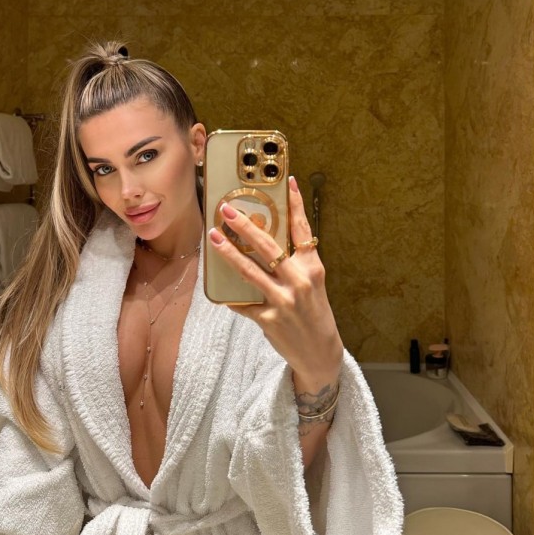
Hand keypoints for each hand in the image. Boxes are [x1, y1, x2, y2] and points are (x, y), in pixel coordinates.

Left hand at [208, 176, 342, 393]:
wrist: (320, 354)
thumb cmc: (315, 314)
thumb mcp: (313, 285)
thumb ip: (295, 264)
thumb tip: (266, 242)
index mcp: (313, 269)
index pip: (302, 230)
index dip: (295, 204)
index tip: (287, 181)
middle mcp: (299, 282)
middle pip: (268, 247)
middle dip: (245, 225)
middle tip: (226, 209)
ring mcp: (283, 301)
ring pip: (250, 271)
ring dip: (228, 252)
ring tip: (213, 237)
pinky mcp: (268, 320)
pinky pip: (243, 303)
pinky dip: (230, 297)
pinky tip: (218, 290)